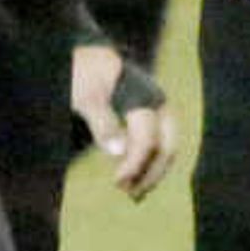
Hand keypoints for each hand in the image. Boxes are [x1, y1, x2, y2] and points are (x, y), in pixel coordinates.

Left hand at [69, 43, 177, 198]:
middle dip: (152, 173)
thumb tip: (118, 151)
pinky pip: (159, 143)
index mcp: (145, 98)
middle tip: (131, 194)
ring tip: (135, 193)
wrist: (86, 56)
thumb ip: (102, 122)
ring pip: (167, 147)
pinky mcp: (151, 116)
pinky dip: (150, 163)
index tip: (117, 183)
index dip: (135, 165)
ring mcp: (157, 110)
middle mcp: (157, 104)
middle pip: (167, 146)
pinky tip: (136, 178)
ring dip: (153, 172)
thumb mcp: (86, 96)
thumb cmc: (83, 75)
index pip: (148, 140)